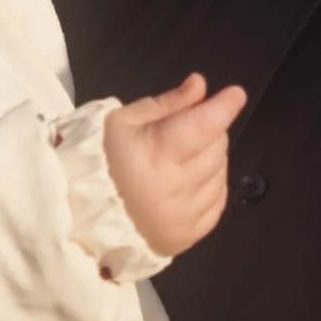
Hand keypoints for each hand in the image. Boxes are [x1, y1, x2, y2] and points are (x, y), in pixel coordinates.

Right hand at [103, 72, 245, 255]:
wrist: (86, 216)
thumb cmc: (105, 159)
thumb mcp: (126, 121)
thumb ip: (168, 103)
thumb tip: (200, 85)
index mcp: (156, 154)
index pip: (203, 126)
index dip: (223, 108)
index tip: (235, 94)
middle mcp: (175, 188)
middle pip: (216, 147)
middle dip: (210, 130)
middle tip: (189, 128)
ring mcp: (185, 216)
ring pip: (220, 173)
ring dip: (211, 158)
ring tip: (185, 156)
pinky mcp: (190, 235)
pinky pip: (218, 202)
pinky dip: (211, 186)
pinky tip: (191, 179)